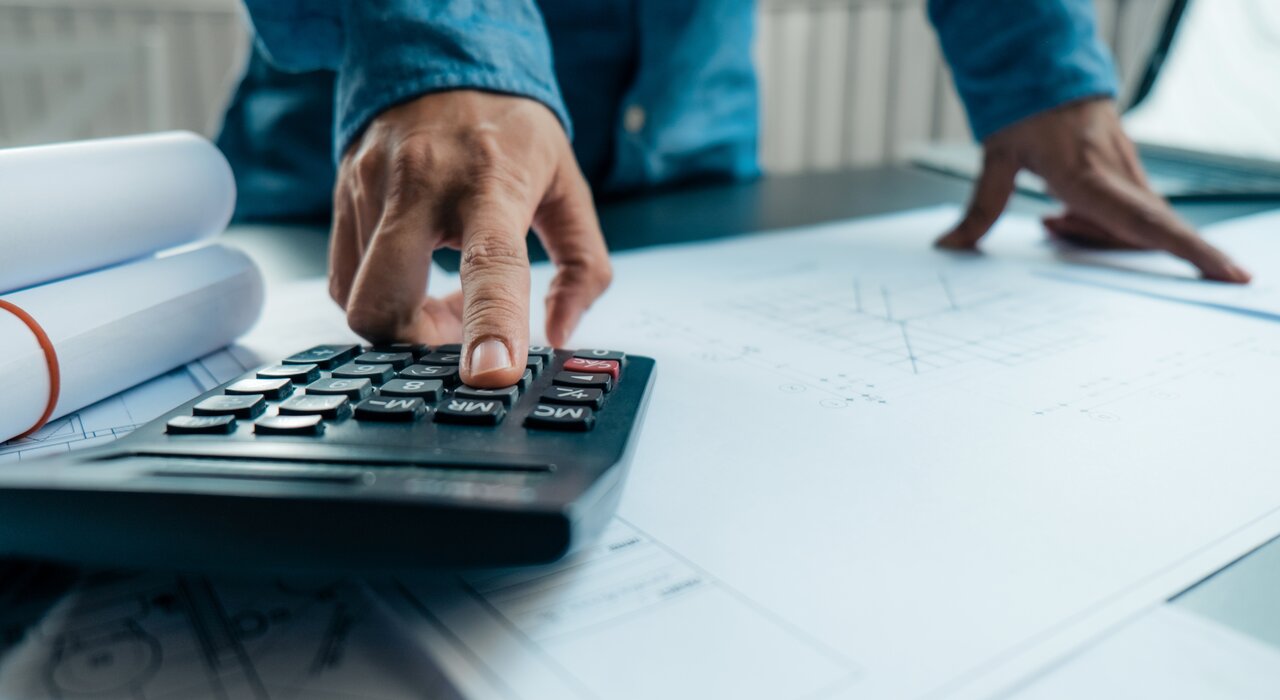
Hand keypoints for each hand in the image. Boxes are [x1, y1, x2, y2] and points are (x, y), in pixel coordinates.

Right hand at [330, 91, 611, 387]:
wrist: (442, 58)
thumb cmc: (511, 130)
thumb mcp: (568, 187)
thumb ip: (584, 266)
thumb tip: (562, 333)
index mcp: (492, 183)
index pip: (489, 263)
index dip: (489, 325)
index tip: (491, 372)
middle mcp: (422, 183)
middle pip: (384, 300)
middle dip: (413, 343)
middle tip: (454, 335)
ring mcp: (371, 187)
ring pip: (359, 298)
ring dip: (405, 318)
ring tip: (446, 291)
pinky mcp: (342, 193)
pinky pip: (342, 278)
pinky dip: (378, 294)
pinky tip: (414, 271)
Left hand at [936, 98, 1249, 282]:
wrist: (1049, 72)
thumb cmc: (1026, 112)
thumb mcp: (997, 157)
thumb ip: (980, 207)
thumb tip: (949, 246)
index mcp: (1086, 174)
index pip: (1145, 221)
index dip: (1189, 251)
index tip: (1228, 274)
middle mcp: (1116, 174)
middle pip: (1137, 233)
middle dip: (1100, 246)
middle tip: (1052, 226)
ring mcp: (1127, 172)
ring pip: (1131, 224)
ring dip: (1092, 234)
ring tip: (1049, 217)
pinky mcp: (1127, 173)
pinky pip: (1126, 212)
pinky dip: (1097, 223)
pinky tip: (1060, 214)